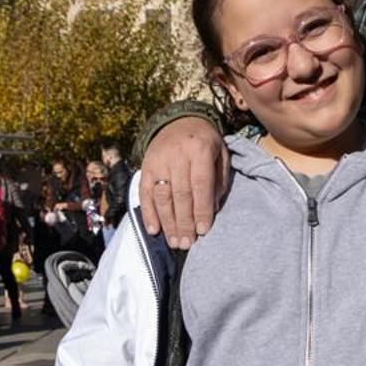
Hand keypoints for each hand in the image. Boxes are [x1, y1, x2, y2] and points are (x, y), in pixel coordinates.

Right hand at [139, 117, 230, 248]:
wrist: (179, 121)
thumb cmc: (205, 143)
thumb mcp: (221, 153)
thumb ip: (219, 180)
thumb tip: (213, 209)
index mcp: (199, 149)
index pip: (200, 184)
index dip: (201, 209)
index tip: (203, 231)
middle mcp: (176, 155)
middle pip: (179, 194)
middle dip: (184, 222)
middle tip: (187, 244)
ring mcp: (157, 161)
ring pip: (161, 196)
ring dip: (167, 222)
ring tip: (175, 242)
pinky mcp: (145, 167)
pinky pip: (144, 193)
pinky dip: (148, 213)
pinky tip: (154, 230)